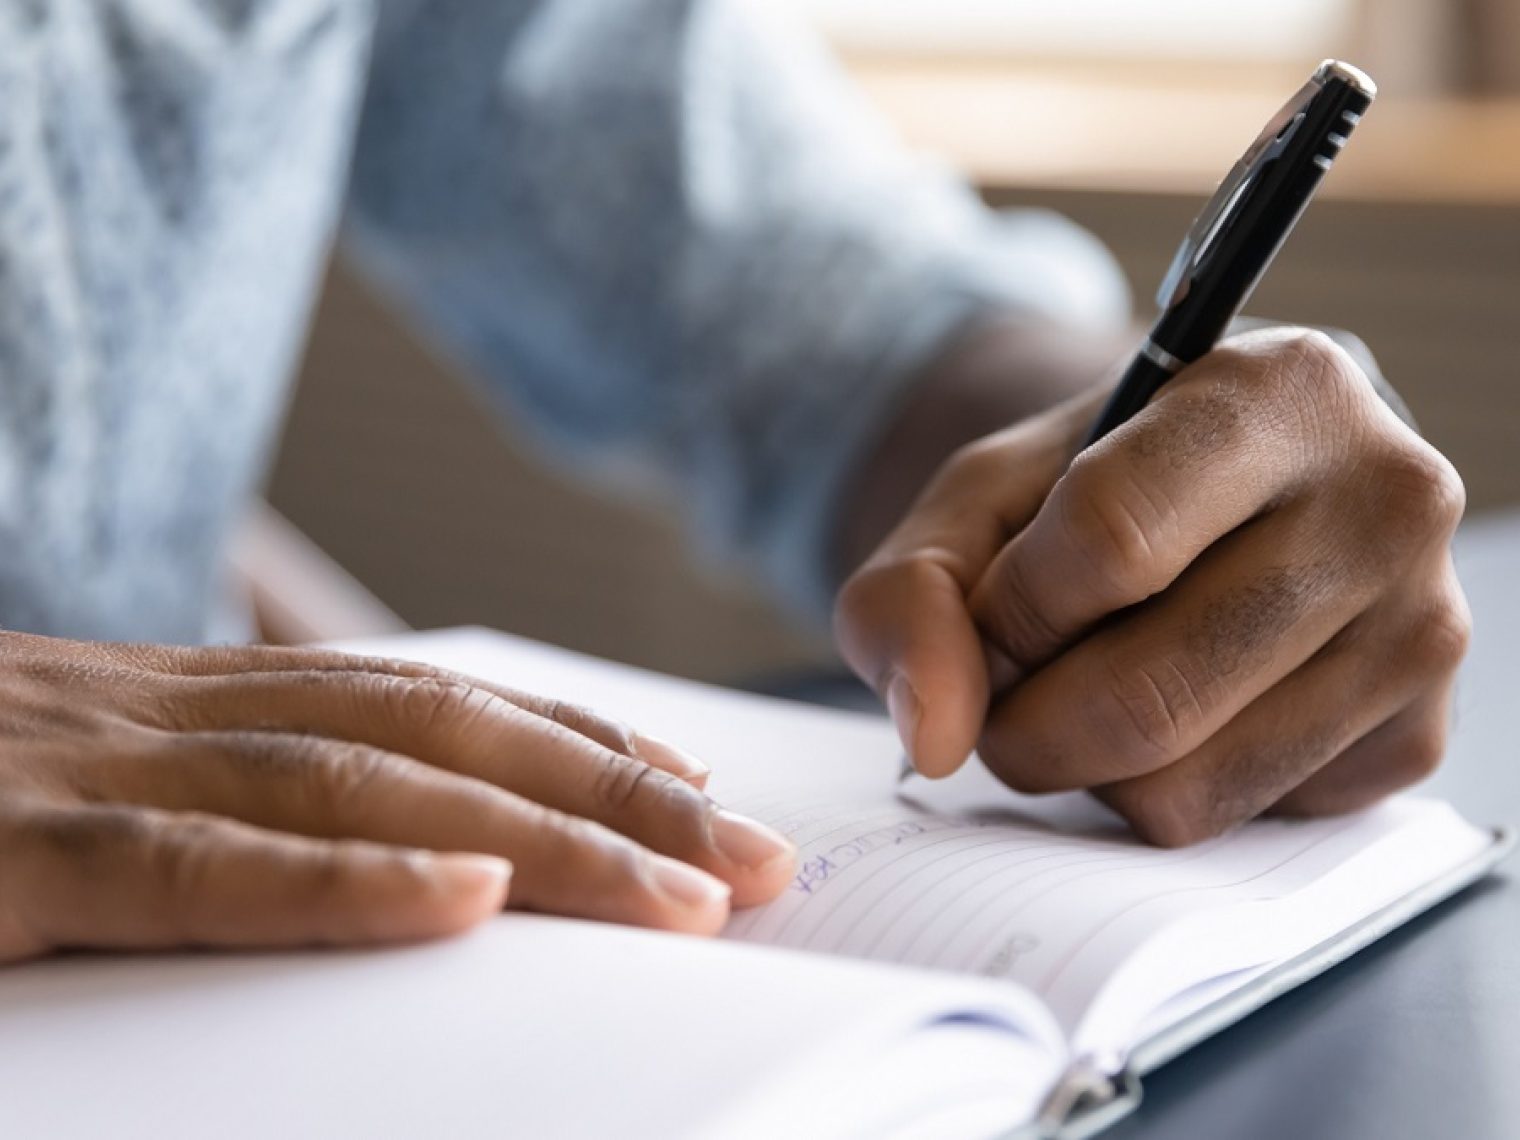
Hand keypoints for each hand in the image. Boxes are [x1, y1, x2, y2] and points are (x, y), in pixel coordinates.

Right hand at [0, 634, 795, 962]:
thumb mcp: (65, 803)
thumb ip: (205, 822)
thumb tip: (384, 866)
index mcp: (173, 704)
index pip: (422, 707)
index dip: (572, 745)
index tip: (696, 795)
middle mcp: (151, 712)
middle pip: (438, 734)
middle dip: (615, 794)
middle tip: (762, 857)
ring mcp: (73, 768)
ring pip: (358, 782)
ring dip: (541, 832)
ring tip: (690, 885)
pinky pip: (195, 864)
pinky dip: (343, 876)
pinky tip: (467, 895)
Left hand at [836, 328, 1468, 844]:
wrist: (1216, 501)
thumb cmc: (1090, 489)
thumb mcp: (976, 500)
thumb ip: (911, 592)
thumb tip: (937, 738)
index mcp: (1280, 388)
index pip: (1109, 544)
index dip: (1012, 611)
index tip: (996, 613)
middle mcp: (1387, 499)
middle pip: (1145, 698)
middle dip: (1027, 725)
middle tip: (1012, 690)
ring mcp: (1423, 628)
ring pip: (1186, 789)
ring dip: (1090, 768)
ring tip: (1097, 685)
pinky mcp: (1422, 737)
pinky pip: (1238, 825)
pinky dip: (1168, 790)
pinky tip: (1183, 711)